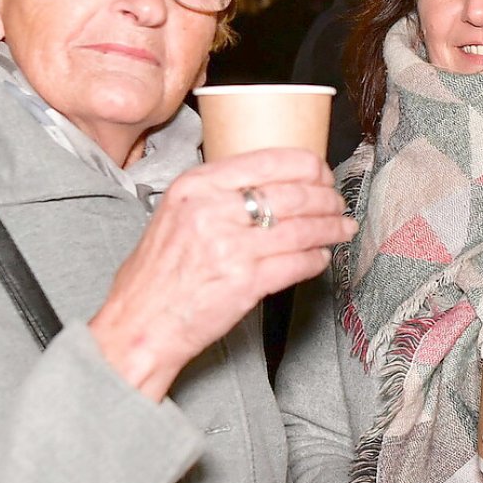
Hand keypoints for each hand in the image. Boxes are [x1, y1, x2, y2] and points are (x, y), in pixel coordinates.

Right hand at [89, 148, 355, 398]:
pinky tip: (321, 257)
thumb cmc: (157, 273)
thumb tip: (274, 182)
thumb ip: (219, 194)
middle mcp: (213, 210)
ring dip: (331, 228)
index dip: (309, 167)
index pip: (271, 160)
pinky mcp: (245, 282)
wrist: (140, 322)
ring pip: (303, 228)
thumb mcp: (176, 213)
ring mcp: (230, 247)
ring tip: (342, 229)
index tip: (323, 174)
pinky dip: (316, 260)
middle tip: (338, 204)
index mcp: (197, 185)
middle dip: (327, 198)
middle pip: (294, 193)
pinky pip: (298, 263)